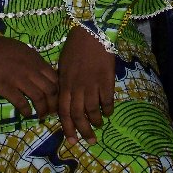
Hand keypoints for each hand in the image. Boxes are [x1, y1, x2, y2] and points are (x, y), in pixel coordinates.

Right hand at [0, 35, 58, 119]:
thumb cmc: (3, 47)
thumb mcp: (25, 50)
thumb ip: (36, 62)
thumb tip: (44, 75)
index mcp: (36, 60)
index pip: (55, 79)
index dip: (58, 91)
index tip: (56, 99)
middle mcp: (31, 70)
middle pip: (50, 90)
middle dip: (53, 104)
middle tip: (51, 111)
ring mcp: (19, 79)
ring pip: (39, 98)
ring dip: (42, 109)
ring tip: (41, 115)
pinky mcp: (6, 87)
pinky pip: (21, 103)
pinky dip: (27, 111)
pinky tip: (27, 114)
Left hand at [58, 25, 114, 144]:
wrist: (92, 31)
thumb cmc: (76, 46)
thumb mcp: (63, 64)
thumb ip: (64, 82)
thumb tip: (65, 97)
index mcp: (64, 83)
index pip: (63, 111)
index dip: (67, 127)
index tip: (71, 140)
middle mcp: (77, 87)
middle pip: (78, 115)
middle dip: (83, 131)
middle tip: (89, 141)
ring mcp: (92, 85)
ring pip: (93, 111)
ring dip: (96, 122)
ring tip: (99, 125)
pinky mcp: (106, 80)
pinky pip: (107, 101)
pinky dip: (108, 109)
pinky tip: (109, 112)